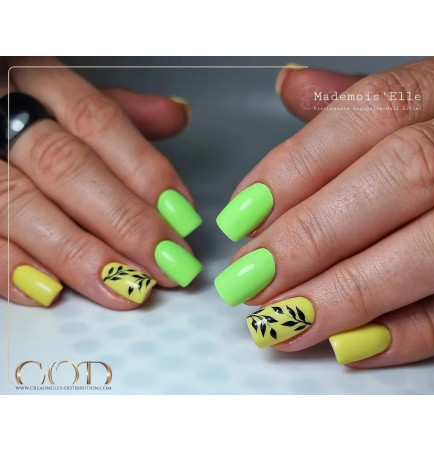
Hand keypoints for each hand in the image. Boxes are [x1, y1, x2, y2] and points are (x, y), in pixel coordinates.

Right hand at [1, 57, 202, 309]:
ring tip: (127, 287)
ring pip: (22, 206)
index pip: (99, 123)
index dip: (145, 171)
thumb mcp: (67, 92)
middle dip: (125, 222)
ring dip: (80, 254)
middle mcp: (2, 119)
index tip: (182, 216)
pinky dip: (11, 269)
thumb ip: (121, 109)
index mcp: (37, 83)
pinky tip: (53, 292)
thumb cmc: (23, 106)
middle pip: (68, 168)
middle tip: (167, 263)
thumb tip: (177, 114)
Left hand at [214, 57, 433, 366]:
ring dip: (348, 292)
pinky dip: (410, 331)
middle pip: (399, 176)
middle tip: (250, 278)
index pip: (369, 113)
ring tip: (282, 321)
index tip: (241, 215)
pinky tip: (348, 346)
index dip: (296, 167)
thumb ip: (354, 98)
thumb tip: (292, 85)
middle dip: (312, 235)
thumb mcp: (419, 98)